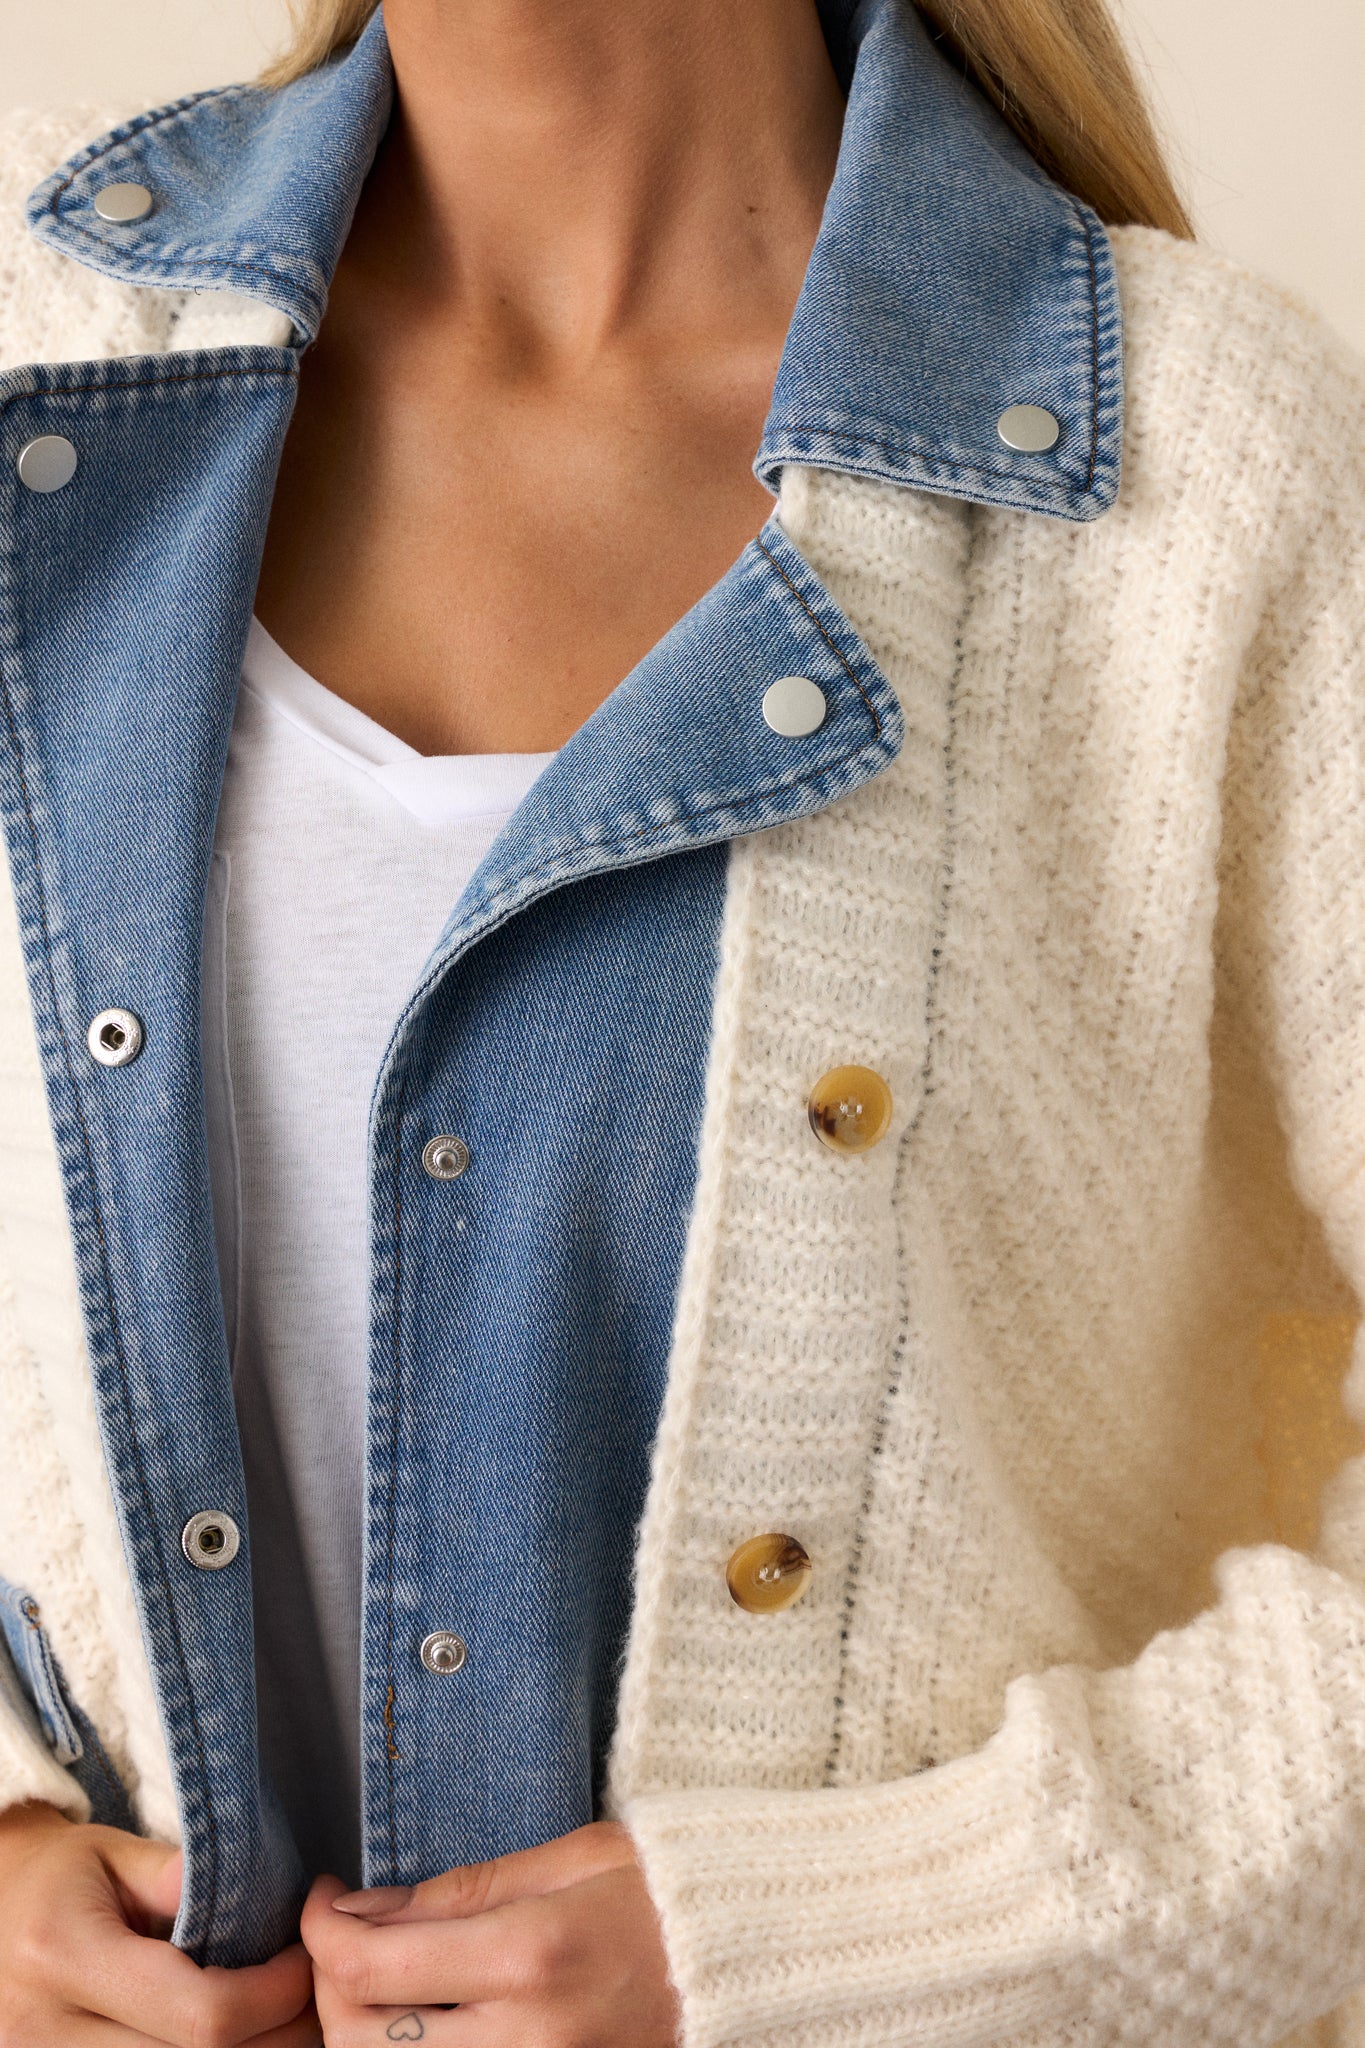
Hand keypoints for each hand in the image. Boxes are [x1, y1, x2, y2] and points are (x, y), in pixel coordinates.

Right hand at [0, 1799, 318, 2045]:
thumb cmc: (63, 1877)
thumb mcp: (116, 1852)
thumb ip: (184, 1875)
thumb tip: (259, 1897)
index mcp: (62, 1957)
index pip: (200, 2013)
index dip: (273, 1994)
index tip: (306, 1958)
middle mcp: (44, 2035)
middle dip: (275, 2034)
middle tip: (312, 1993)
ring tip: (279, 2015)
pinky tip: (237, 2036)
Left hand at [302, 1820, 678, 2045]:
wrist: (746, 1960)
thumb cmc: (663, 1892)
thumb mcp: (568, 1858)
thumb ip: (461, 1889)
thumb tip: (363, 1908)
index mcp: (532, 1955)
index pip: (374, 1964)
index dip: (322, 1930)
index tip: (325, 1899)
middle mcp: (528, 2037)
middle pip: (364, 2040)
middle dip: (330, 1987)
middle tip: (343, 1939)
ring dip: (363, 2034)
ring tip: (378, 1983)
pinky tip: (420, 2024)